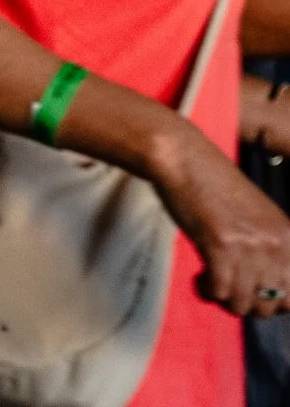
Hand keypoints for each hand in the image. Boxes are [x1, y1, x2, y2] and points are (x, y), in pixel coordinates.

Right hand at [150, 125, 289, 317]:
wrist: (184, 159)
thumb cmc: (214, 184)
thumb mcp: (257, 216)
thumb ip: (267, 246)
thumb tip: (266, 286)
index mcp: (288, 235)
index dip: (275, 301)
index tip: (253, 293)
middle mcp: (275, 244)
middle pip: (273, 302)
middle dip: (250, 305)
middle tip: (230, 291)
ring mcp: (248, 246)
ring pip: (245, 302)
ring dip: (227, 301)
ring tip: (212, 284)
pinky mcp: (219, 246)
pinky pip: (220, 290)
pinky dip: (209, 291)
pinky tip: (200, 279)